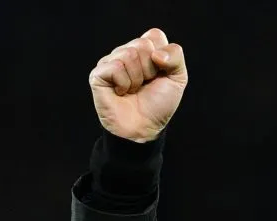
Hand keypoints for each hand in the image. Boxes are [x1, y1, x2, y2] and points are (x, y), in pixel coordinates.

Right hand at [88, 28, 186, 142]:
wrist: (144, 128)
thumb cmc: (158, 104)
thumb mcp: (177, 78)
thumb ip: (175, 56)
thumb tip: (156, 53)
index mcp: (144, 50)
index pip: (154, 35)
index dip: (163, 57)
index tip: (160, 74)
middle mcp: (126, 52)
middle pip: (142, 44)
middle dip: (150, 69)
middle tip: (145, 84)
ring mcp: (110, 62)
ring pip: (129, 54)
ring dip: (138, 79)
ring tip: (133, 90)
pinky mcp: (98, 74)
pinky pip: (116, 67)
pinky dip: (124, 84)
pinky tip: (121, 93)